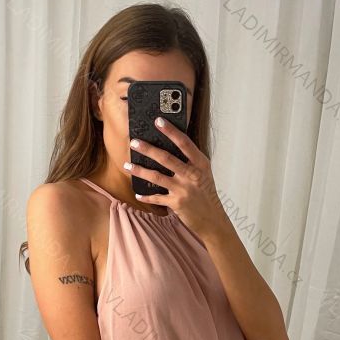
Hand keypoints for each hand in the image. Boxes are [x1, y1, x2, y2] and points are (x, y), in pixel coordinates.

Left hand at [124, 118, 230, 239]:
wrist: (212, 219)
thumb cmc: (206, 194)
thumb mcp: (203, 174)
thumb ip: (190, 161)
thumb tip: (168, 147)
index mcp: (200, 164)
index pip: (184, 143)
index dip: (171, 131)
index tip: (158, 121)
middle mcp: (192, 175)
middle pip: (166, 158)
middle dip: (148, 149)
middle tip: (134, 142)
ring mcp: (183, 190)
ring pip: (157, 177)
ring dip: (140, 170)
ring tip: (127, 165)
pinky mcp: (176, 204)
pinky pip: (157, 198)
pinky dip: (146, 196)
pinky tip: (138, 193)